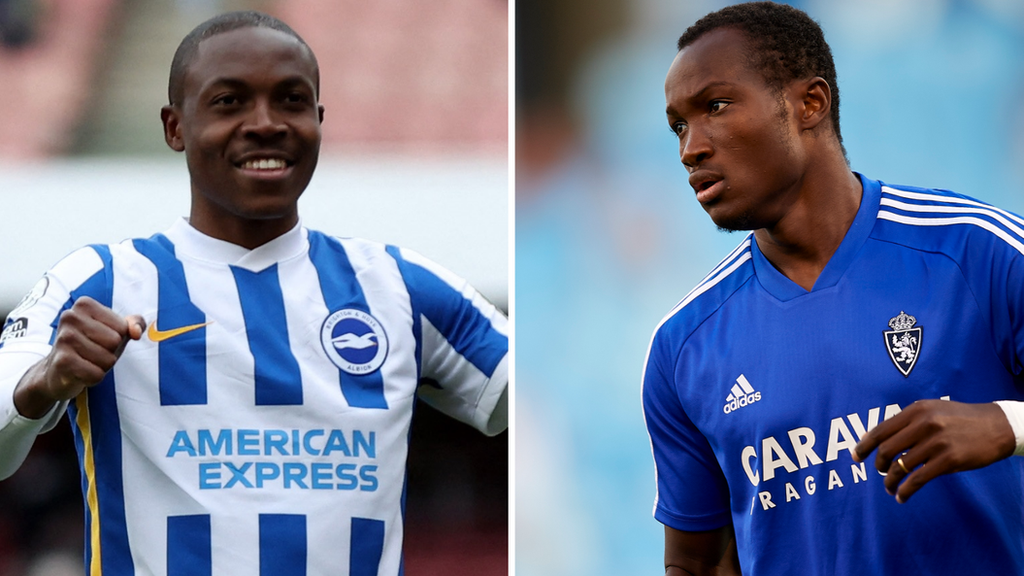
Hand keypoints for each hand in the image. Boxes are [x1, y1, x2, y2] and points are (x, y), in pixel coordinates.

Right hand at [14, 297, 144, 417]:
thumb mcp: (116, 330)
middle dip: (110, 353)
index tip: (100, 339)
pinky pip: (97, 374)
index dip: (117, 338)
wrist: (57, 371)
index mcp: (84, 304)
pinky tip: (80, 372)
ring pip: (108, 359)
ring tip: (85, 361)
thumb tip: (136, 331)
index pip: (123, 327)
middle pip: (115, 342)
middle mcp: (70, 317)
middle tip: (92, 352)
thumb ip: (135, 323)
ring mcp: (64, 338)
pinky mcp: (62, 361)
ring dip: (101, 366)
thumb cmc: (91, 346)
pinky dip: (93, 378)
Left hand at [852, 399, 1014, 502]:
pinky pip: (918, 479)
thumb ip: (907, 422)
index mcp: (916, 411)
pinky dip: (906, 490)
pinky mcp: (948, 460)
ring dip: (890, 481)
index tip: (856, 456)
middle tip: (879, 471)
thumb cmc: (961, 419)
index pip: (881, 430)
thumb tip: (876, 437)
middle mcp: (923, 424)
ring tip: (890, 488)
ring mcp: (936, 442)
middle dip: (878, 464)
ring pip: (900, 466)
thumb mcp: (932, 411)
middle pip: (886, 449)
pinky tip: (902, 496)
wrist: (998, 426)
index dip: (865, 445)